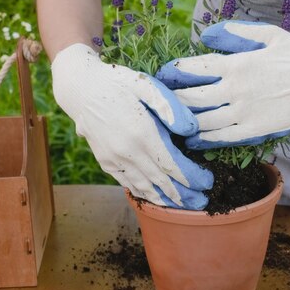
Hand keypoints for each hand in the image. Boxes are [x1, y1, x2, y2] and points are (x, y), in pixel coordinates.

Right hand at [52, 43, 212, 209]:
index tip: (208, 181)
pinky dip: (144, 193)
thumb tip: (191, 131)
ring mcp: (114, 160)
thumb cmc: (118, 83)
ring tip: (184, 206)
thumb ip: (170, 107)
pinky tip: (156, 198)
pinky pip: (128, 184)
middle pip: (162, 181)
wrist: (81, 89)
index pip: (174, 165)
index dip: (193, 177)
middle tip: (203, 202)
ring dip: (166, 200)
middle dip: (185, 194)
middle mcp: (127, 151)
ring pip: (144, 187)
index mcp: (142, 133)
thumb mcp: (146, 85)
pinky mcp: (105, 162)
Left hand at [156, 21, 289, 148]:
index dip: (173, 73)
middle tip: (159, 103)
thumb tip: (205, 35)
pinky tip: (193, 140)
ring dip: (184, 123)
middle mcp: (236, 90)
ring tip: (171, 123)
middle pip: (192, 98)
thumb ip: (234, 33)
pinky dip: (205, 139)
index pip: (194, 69)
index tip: (161, 76)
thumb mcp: (266, 34)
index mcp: (236, 64)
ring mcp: (244, 112)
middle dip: (171, 100)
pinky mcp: (255, 130)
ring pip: (203, 121)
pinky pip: (223, 137)